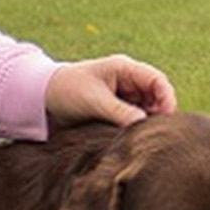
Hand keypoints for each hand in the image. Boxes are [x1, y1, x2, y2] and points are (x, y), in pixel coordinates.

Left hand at [45, 54, 177, 127]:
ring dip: (147, 123)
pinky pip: (134, 119)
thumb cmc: (67, 90)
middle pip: (157, 97)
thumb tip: (143, 125)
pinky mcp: (117, 110)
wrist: (42, 98)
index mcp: (125, 69)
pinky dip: (135, 129)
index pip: (157, 81)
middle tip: (155, 135)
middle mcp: (128, 80)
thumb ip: (120, 112)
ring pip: (147, 110)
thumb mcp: (94, 101)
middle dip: (159, 114)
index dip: (167, 99)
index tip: (166, 120)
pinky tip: (131, 140)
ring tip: (140, 139)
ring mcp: (123, 95)